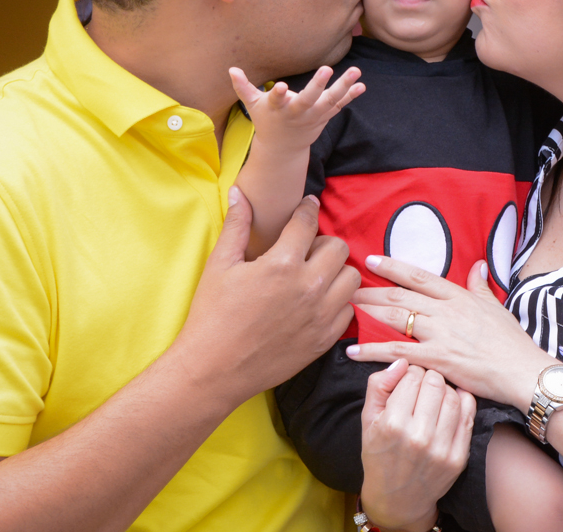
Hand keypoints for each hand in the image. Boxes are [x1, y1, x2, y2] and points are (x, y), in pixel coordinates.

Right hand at [172, 188, 359, 404]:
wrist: (214, 370)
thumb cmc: (212, 315)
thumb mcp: (220, 265)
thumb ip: (237, 226)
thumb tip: (240, 193)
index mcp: (282, 264)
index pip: (308, 222)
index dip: (308, 209)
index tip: (308, 206)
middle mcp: (308, 287)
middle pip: (338, 247)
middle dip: (323, 242)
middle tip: (306, 248)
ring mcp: (320, 316)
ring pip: (351, 277)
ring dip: (336, 271)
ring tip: (314, 275)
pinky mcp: (324, 340)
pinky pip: (348, 310)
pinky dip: (337, 302)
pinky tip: (316, 302)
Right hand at [230, 65, 363, 151]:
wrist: (282, 149)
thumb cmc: (267, 120)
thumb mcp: (252, 106)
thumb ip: (243, 87)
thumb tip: (231, 69)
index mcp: (278, 108)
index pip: (276, 100)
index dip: (278, 94)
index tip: (280, 86)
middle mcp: (297, 113)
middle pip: (308, 100)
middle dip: (317, 85)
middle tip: (327, 68)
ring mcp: (313, 116)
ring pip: (329, 101)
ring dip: (343, 87)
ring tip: (356, 71)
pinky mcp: (323, 117)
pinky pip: (339, 106)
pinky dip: (350, 96)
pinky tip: (362, 85)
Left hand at [347, 257, 554, 411]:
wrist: (522, 370)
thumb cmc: (512, 342)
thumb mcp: (496, 306)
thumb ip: (480, 285)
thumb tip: (477, 264)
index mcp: (458, 296)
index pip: (418, 276)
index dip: (392, 267)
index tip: (371, 260)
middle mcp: (445, 310)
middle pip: (400, 295)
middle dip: (371, 289)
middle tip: (348, 286)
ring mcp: (439, 334)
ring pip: (395, 317)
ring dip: (368, 313)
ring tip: (346, 309)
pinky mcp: (435, 358)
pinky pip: (397, 352)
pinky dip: (372, 350)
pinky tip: (353, 351)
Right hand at [359, 359, 475, 531]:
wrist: (397, 499)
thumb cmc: (379, 455)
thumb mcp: (368, 419)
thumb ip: (378, 386)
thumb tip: (400, 362)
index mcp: (392, 424)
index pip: (412, 376)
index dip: (410, 373)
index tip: (408, 380)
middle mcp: (418, 436)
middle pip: (434, 382)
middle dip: (428, 378)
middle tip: (422, 385)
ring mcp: (441, 448)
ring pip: (453, 396)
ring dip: (445, 389)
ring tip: (435, 395)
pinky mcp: (458, 457)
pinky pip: (468, 415)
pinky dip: (462, 402)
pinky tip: (451, 403)